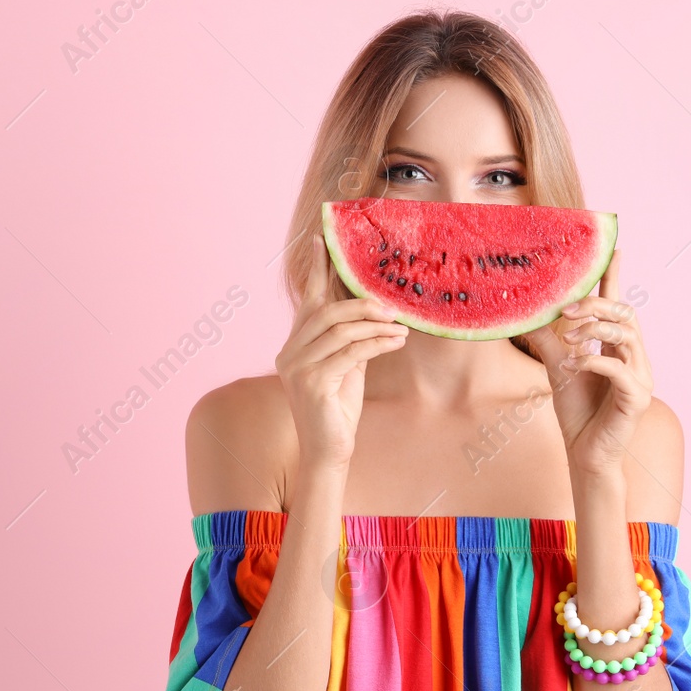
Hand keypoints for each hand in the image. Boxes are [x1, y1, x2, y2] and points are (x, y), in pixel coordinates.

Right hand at [274, 239, 409, 466]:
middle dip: (361, 303)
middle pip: (325, 311)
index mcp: (294, 345)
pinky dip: (377, 344)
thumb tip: (373, 309)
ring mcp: (297, 368)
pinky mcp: (312, 383)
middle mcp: (289, 352)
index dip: (316, 269)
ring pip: (340, 330)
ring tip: (401, 326)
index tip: (322, 239)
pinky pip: (350, 352)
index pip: (307, 300)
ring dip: (375, 325)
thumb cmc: (338, 409)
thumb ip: (352, 339)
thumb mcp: (348, 366)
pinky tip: (396, 342)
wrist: (329, 451)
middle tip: (391, 306)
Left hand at [521, 249, 651, 475]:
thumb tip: (526, 313)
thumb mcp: (557, 368)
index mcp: (618, 348)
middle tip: (566, 309)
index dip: (616, 279)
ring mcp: (641, 377)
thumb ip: (549, 340)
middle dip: (596, 305)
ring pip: (627, 336)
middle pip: (626, 315)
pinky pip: (620, 370)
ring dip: (594, 331)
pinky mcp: (638, 397)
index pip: (618, 306)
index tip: (615, 250)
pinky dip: (594, 362)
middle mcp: (635, 358)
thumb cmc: (577, 410)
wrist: (585, 452)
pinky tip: (574, 366)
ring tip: (568, 340)